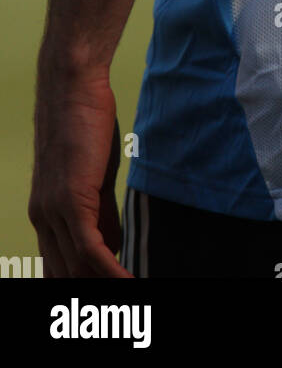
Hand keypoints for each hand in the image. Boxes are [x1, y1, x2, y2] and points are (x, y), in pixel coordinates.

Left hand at [29, 52, 132, 277]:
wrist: (73, 87)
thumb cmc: (86, 123)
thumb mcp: (95, 177)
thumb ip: (102, 214)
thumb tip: (112, 247)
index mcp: (45, 215)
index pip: (60, 266)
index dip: (83, 285)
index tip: (108, 295)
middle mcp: (42, 219)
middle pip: (65, 274)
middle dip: (93, 292)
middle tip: (123, 302)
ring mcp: (53, 212)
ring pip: (78, 268)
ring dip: (107, 286)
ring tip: (132, 297)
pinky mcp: (71, 202)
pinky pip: (90, 250)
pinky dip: (110, 271)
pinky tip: (128, 283)